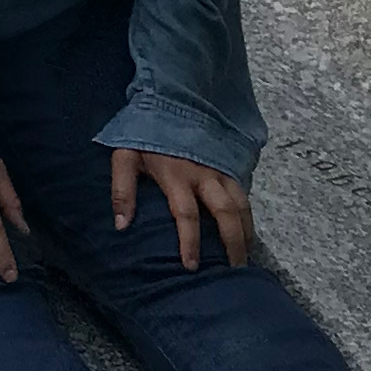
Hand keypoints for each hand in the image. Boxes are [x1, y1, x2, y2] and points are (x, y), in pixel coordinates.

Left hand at [110, 146, 252, 271]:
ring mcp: (221, 170)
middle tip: (235, 270)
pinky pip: (245, 193)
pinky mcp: (230, 165)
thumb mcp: (125, 156)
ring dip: (247, 232)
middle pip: (226, 214)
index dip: (190, 242)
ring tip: (246, 256)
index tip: (191, 267)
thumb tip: (121, 225)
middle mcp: (204, 175)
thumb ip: (122, 190)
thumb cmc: (146, 132)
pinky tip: (248, 232)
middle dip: (233, 244)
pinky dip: (249, 215)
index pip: (187, 215)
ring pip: (242, 205)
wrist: (171, 99)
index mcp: (177, 176)